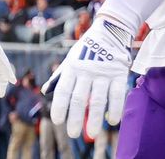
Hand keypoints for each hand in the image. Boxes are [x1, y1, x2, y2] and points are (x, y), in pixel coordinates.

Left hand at [42, 15, 132, 138]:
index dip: (59, 106)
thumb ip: (59, 75)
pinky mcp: (119, 73)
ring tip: (92, 133)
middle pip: (79, 97)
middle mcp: (86, 70)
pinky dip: (115, 108)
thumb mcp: (70, 58)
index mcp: (72, 67)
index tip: (57, 121)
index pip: (63, 89)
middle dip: (75, 117)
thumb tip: (45, 91)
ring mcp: (103, 72)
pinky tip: (113, 121)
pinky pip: (117, 94)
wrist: (111, 30)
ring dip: (95, 118)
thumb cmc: (86, 49)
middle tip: (72, 133)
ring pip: (98, 99)